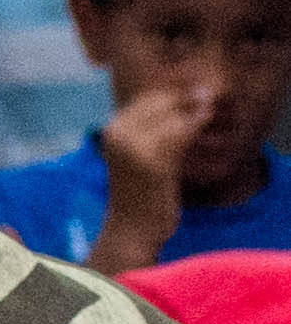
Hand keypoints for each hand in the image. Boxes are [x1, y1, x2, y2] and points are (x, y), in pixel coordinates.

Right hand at [87, 77, 206, 273]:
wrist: (131, 228)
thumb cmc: (141, 192)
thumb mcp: (143, 154)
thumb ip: (157, 128)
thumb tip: (192, 97)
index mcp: (112, 130)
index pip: (150, 98)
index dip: (178, 95)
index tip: (200, 100)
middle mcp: (117, 134)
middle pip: (161, 102)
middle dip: (189, 99)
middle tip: (209, 104)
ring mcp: (133, 147)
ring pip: (173, 115)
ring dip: (197, 110)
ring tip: (210, 112)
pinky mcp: (154, 161)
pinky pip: (181, 133)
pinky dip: (197, 125)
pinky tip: (206, 125)